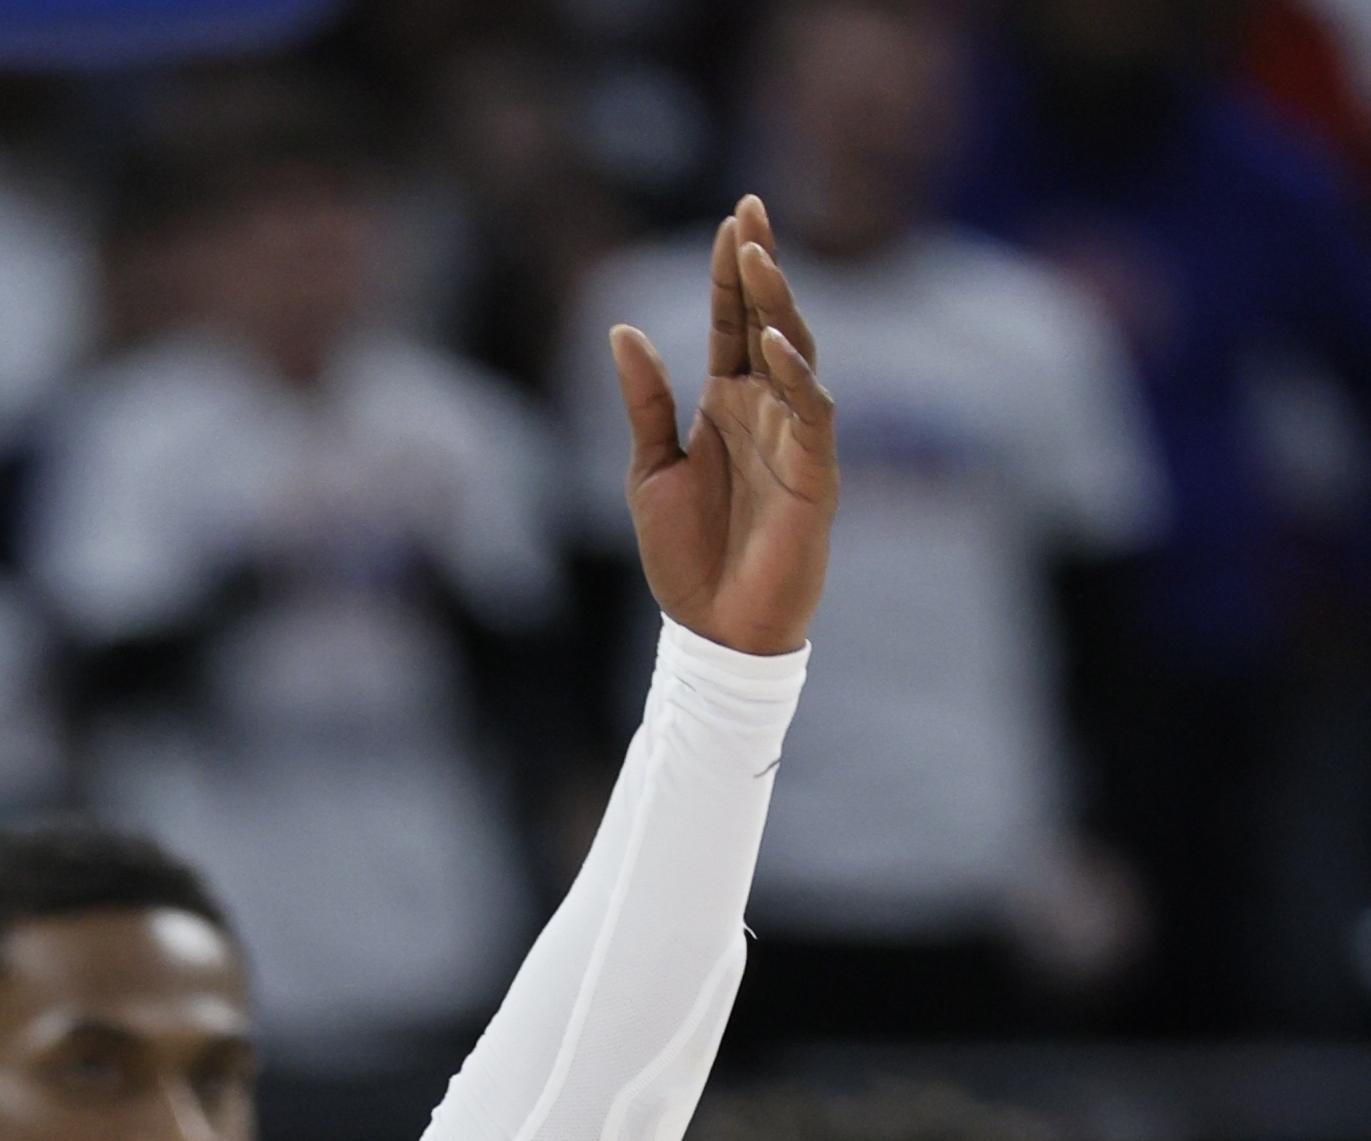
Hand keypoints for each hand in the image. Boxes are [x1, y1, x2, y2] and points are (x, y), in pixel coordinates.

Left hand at [612, 194, 836, 657]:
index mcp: (725, 404)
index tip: (732, 217)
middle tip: (749, 213)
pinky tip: (773, 343)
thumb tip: (622, 330)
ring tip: (756, 258)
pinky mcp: (815, 473)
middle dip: (760, 268)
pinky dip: (795, 376)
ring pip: (795, 355)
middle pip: (768, 322)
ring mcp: (794, 437)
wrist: (713, 629)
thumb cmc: (685, 555)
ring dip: (777, 307)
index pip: (731, 323)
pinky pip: (811, 412)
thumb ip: (645, 403)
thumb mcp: (649, 470)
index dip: (731, 272)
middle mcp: (765, 410)